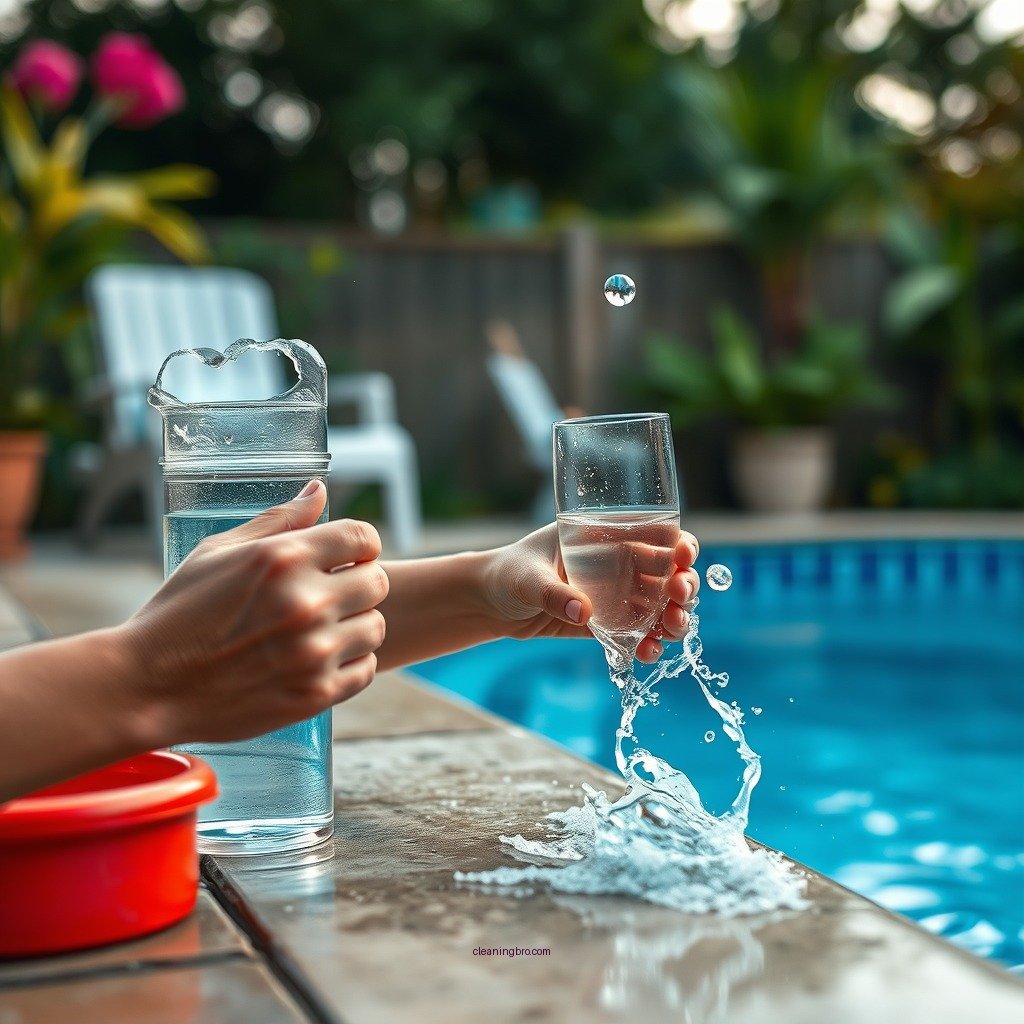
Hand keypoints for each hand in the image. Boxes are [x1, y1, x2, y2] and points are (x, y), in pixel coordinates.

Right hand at [116, 481, 388, 746]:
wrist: (149, 687)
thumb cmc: (180, 613)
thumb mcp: (219, 552)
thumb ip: (279, 521)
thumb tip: (318, 489)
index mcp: (284, 559)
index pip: (363, 537)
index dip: (359, 545)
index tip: (345, 557)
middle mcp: (306, 602)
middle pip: (377, 582)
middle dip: (359, 583)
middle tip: (333, 594)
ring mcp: (313, 651)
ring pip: (375, 627)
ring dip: (356, 625)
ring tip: (323, 628)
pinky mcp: (315, 693)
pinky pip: (366, 669)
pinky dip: (350, 663)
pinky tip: (321, 658)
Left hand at [480, 523, 699, 661]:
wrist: (486, 604)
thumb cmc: (506, 573)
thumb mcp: (527, 578)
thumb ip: (553, 593)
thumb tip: (583, 612)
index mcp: (604, 536)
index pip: (654, 533)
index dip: (679, 543)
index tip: (684, 555)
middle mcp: (617, 564)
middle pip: (668, 573)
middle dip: (683, 586)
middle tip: (679, 600)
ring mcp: (614, 596)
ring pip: (659, 606)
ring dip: (673, 618)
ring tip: (672, 631)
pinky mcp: (604, 624)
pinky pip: (635, 634)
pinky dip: (648, 644)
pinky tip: (649, 653)